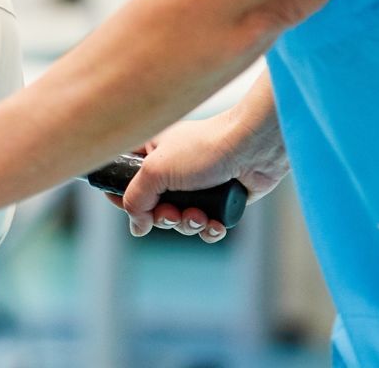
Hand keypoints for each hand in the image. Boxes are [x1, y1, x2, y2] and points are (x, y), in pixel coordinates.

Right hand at [108, 104, 287, 243]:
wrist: (254, 149)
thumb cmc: (205, 149)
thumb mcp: (156, 170)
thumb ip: (136, 199)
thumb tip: (136, 226)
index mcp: (153, 154)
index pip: (126, 180)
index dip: (125, 198)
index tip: (130, 208)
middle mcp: (173, 170)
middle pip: (154, 208)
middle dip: (165, 217)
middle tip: (173, 213)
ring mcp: (197, 187)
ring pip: (180, 220)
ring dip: (189, 224)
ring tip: (200, 216)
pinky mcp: (219, 201)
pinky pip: (205, 226)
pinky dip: (209, 229)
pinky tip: (215, 223)